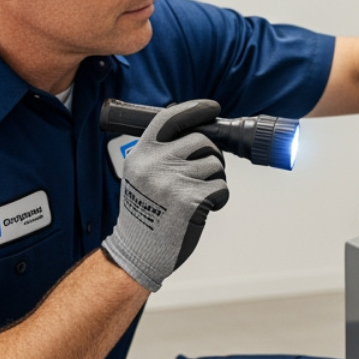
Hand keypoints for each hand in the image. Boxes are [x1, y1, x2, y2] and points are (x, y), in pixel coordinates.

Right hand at [102, 99, 229, 291]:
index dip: (195, 109)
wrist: (137, 251)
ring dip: (215, 179)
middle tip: (202, 175)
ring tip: (196, 196)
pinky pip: (221, 187)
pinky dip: (219, 198)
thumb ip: (162, 153)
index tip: (212, 108)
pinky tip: (201, 209)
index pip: (169, 118)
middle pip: (202, 141)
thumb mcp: (141, 175)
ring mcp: (172, 181)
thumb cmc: (144, 215)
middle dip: (210, 156)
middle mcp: (154, 164)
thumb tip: (198, 132)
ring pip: (215, 164)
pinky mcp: (191, 200)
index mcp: (140, 155)